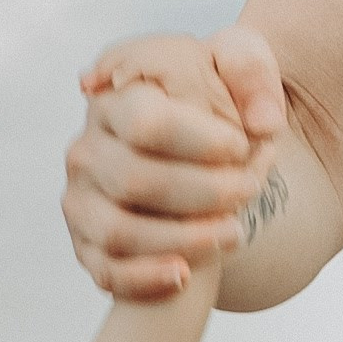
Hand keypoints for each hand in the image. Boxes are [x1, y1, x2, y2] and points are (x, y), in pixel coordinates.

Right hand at [63, 26, 286, 299]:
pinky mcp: (85, 246)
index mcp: (114, 97)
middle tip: (248, 191)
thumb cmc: (212, 104)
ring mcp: (80, 201)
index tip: (242, 147)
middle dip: (201, 192)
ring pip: (120, 231)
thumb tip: (262, 122)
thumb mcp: (236, 62)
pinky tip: (184, 276)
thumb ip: (251, 68)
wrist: (193, 152)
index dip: (199, 142)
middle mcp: (86, 149)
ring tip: (233, 233)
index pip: (146, 122)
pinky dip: (146, 278)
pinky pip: (108, 272)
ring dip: (182, 239)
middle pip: (134, 179)